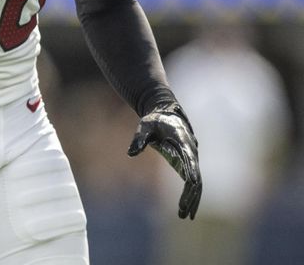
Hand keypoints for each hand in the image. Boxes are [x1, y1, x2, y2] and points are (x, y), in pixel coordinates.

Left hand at [127, 103, 201, 219]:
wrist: (165, 113)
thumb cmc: (155, 119)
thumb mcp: (145, 126)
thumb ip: (139, 139)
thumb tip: (130, 153)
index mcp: (184, 142)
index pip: (190, 164)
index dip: (190, 180)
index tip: (187, 191)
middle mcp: (192, 152)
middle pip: (197, 179)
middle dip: (191, 197)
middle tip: (183, 213)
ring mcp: (191, 158)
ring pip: (197, 183)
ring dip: (193, 199)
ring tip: (185, 216)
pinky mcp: (187, 163)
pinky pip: (193, 181)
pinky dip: (191, 194)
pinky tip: (186, 208)